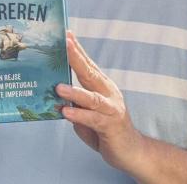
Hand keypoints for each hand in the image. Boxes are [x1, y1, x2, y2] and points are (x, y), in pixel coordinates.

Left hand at [56, 30, 142, 173]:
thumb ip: (75, 101)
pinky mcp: (111, 126)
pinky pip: (93, 119)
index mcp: (102, 85)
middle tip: (64, 44)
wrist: (132, 151)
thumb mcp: (88, 111)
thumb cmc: (105, 129)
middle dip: (76, 58)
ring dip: (74, 91)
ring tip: (58, 87)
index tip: (66, 34)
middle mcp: (108, 93)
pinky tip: (66, 112)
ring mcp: (111, 108)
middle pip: (90, 72)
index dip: (77, 49)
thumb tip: (55, 93)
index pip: (88, 63)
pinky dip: (79, 115)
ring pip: (91, 97)